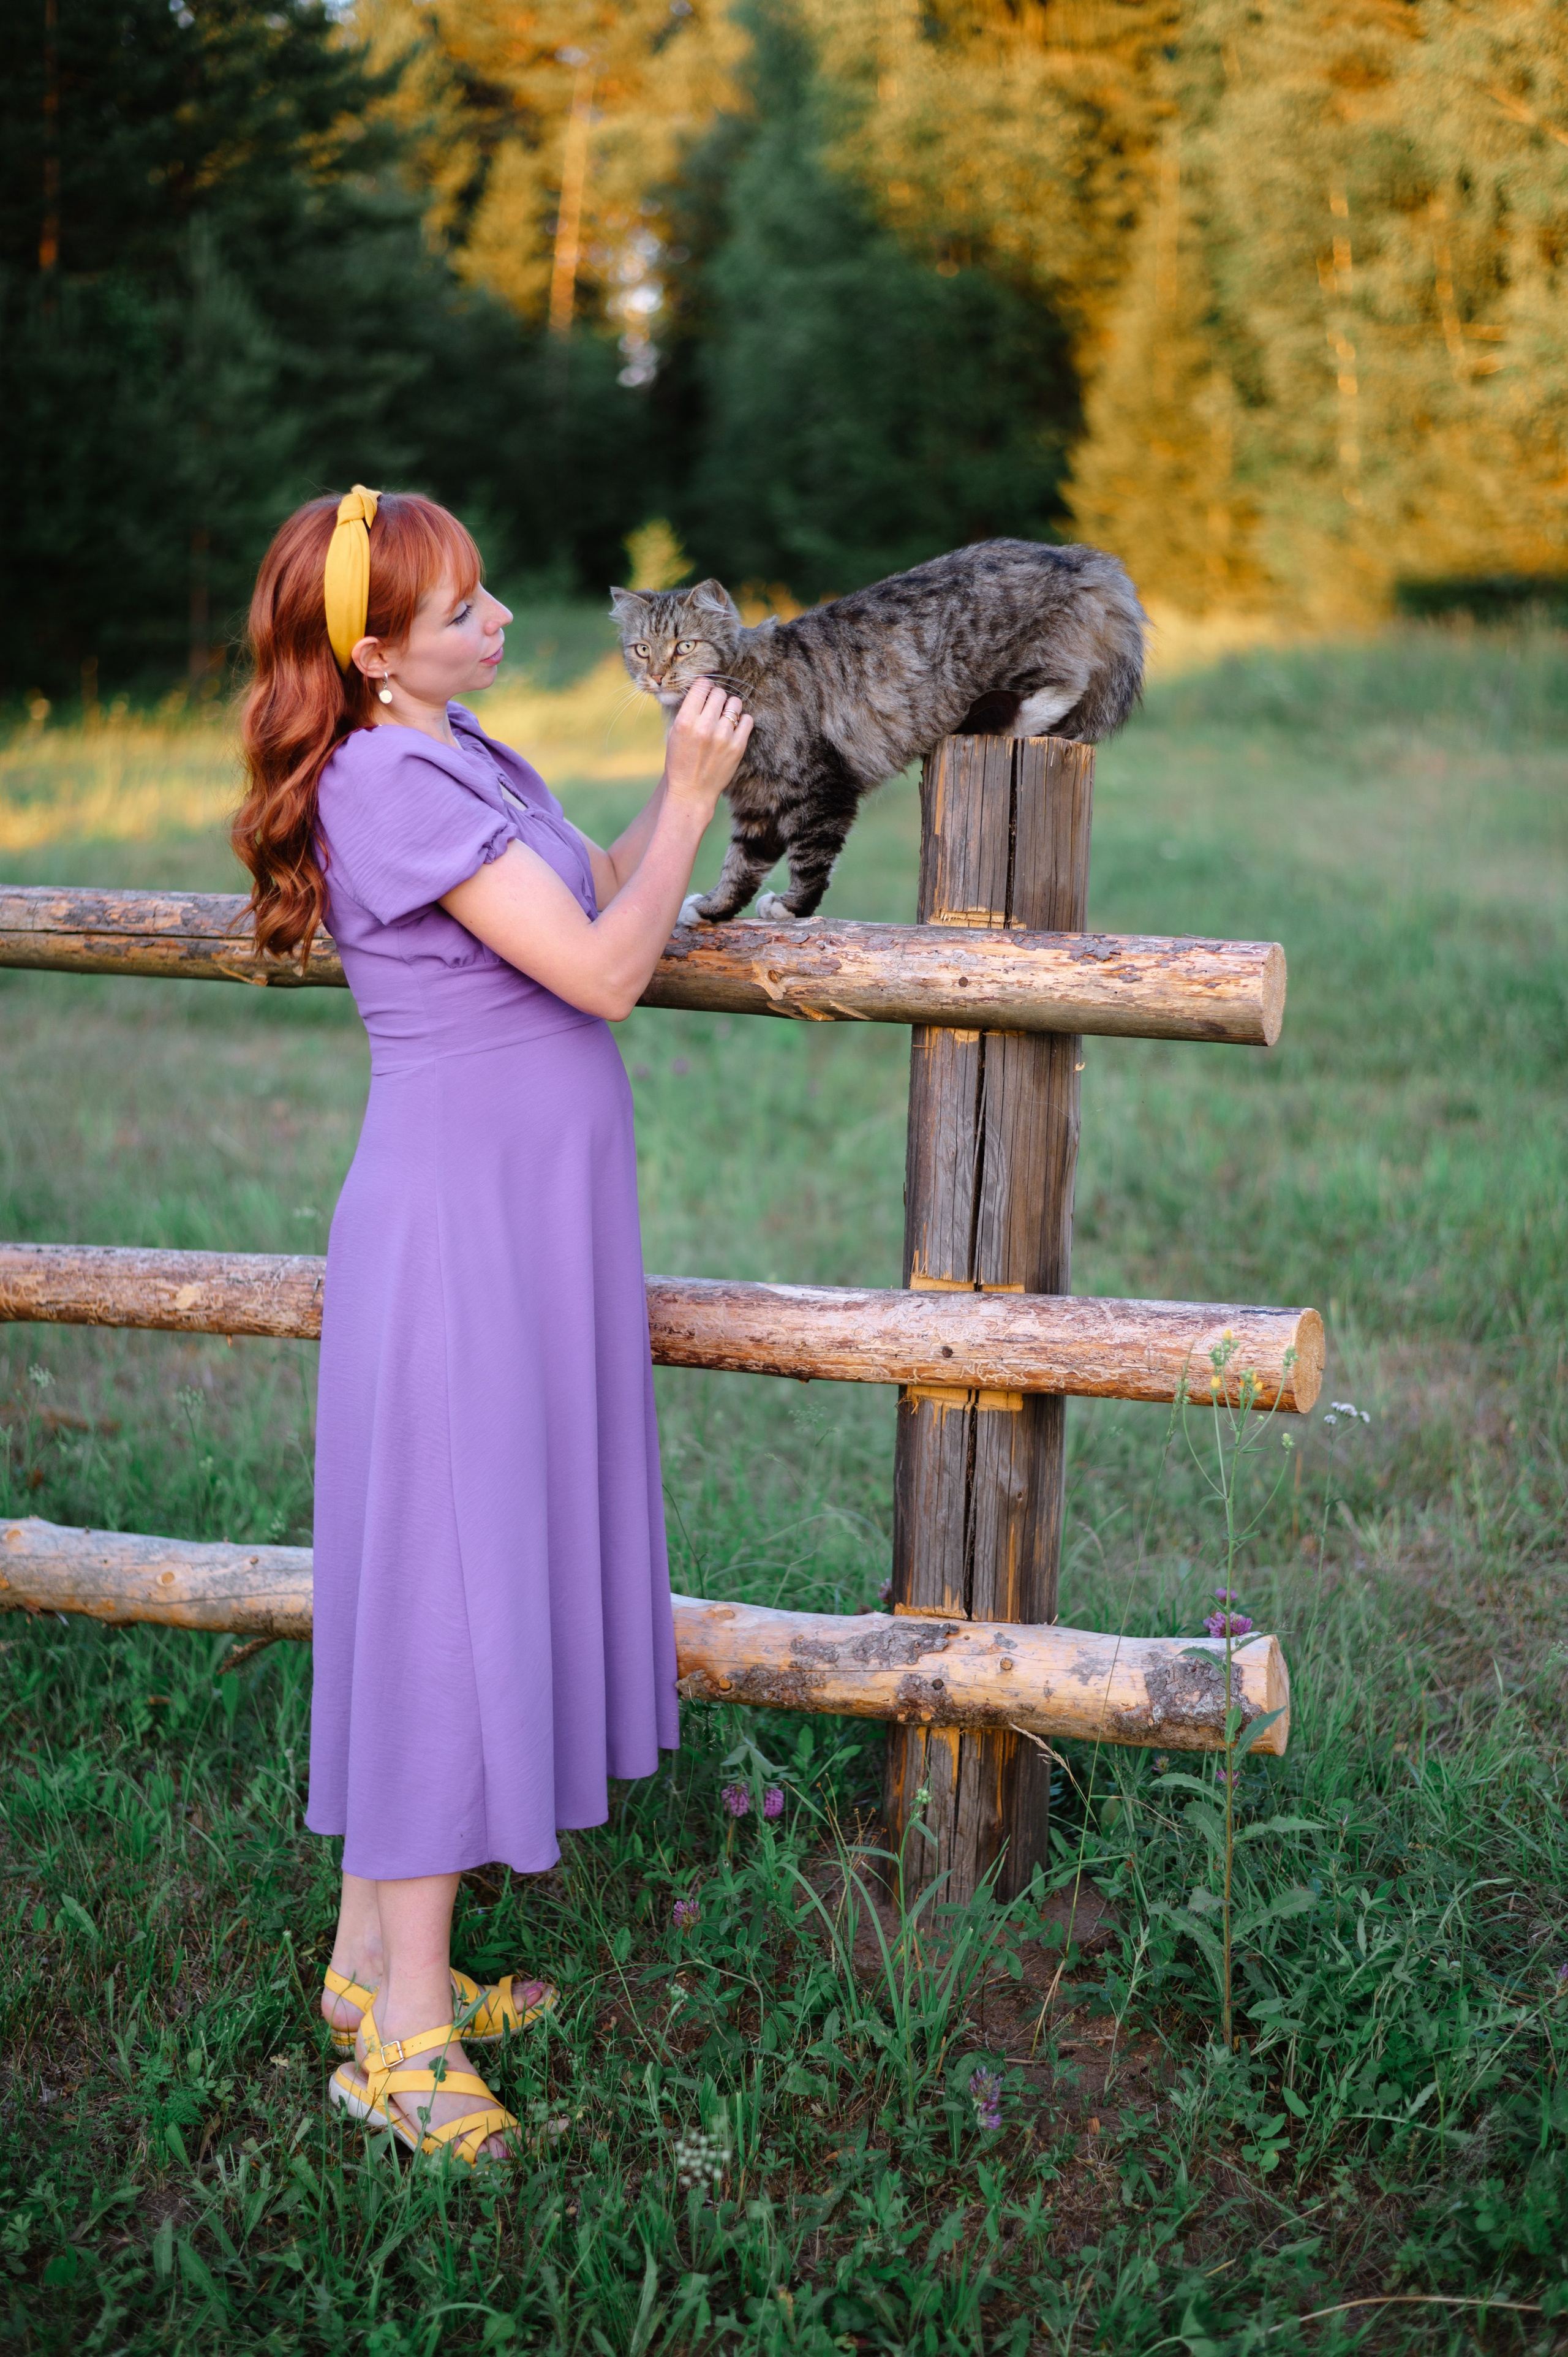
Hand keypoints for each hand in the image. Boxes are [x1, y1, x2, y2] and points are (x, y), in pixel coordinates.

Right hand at [663, 677, 752, 819]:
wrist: (692, 792)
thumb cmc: (680, 762)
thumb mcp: (674, 734)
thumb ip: (686, 711)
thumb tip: (700, 688)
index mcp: (685, 721)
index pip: (701, 686)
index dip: (703, 685)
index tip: (704, 690)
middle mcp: (705, 726)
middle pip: (719, 692)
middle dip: (716, 696)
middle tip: (713, 706)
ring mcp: (723, 736)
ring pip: (734, 703)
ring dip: (729, 706)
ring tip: (724, 716)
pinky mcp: (738, 746)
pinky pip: (747, 720)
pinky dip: (741, 721)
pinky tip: (733, 728)